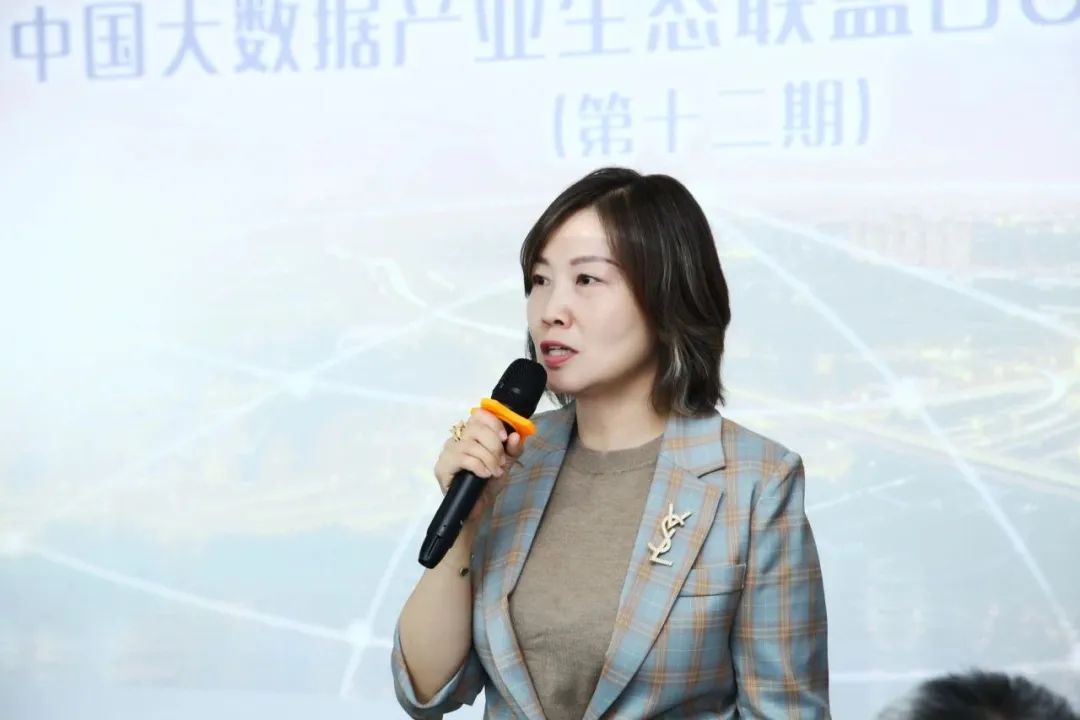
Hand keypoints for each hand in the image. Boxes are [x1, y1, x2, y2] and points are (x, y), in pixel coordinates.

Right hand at [433, 409, 525, 526]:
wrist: (477, 508)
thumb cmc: (489, 483)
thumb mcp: (506, 464)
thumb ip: (513, 449)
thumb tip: (516, 435)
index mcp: (471, 434)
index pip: (478, 415)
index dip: (493, 423)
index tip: (504, 438)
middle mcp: (457, 439)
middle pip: (475, 428)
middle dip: (493, 445)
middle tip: (501, 462)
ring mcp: (447, 452)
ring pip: (470, 444)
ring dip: (488, 458)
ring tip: (494, 472)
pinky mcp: (442, 467)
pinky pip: (462, 459)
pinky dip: (478, 466)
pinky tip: (485, 475)